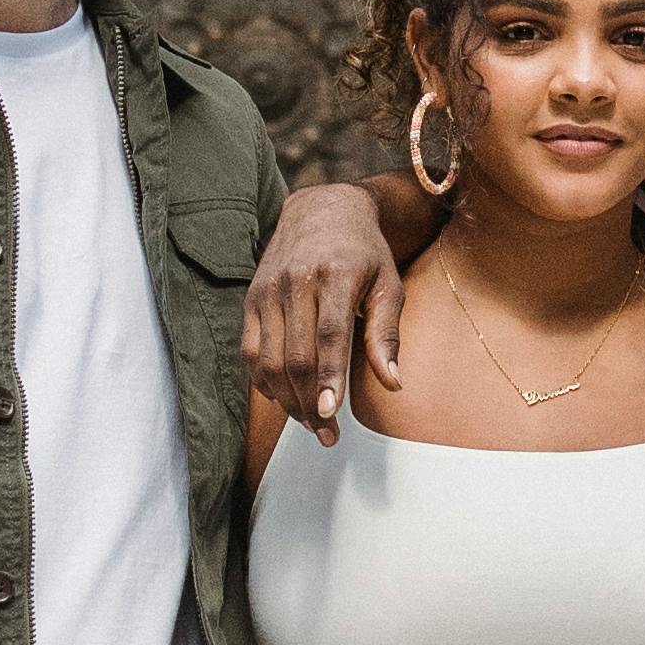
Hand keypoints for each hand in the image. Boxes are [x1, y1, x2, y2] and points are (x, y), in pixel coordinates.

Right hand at [245, 179, 404, 438]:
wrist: (321, 210)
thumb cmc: (364, 253)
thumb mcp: (388, 285)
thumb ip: (386, 334)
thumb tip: (393, 383)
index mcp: (334, 274)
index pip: (327, 334)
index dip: (328, 377)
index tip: (332, 413)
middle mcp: (295, 281)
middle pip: (294, 355)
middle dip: (309, 401)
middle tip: (328, 434)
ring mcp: (267, 290)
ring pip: (268, 359)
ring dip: (287, 399)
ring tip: (311, 423)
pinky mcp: (251, 299)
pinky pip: (251, 351)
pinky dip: (265, 382)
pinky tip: (285, 399)